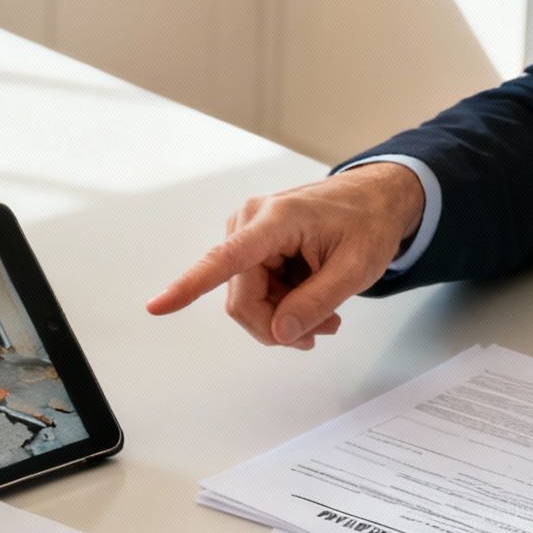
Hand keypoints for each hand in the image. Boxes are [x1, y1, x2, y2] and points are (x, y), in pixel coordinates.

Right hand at [146, 163, 424, 348]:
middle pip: (243, 300)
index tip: (157, 306)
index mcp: (274, 220)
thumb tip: (280, 333)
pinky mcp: (251, 246)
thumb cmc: (369, 223)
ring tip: (326, 315)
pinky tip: (311, 301)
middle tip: (323, 330)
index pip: (224, 261)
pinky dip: (283, 306)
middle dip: (279, 325)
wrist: (376, 199)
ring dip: (284, 318)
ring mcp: (247, 234)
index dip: (189, 286)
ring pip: (248, 301)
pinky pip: (255, 292)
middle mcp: (249, 223)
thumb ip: (316, 302)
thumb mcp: (356, 269)